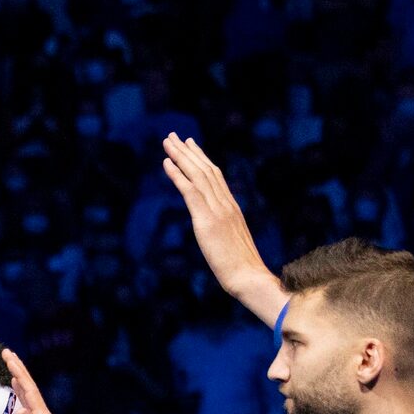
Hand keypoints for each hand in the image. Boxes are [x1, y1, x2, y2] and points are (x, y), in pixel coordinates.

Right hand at [1, 348, 80, 413]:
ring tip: (12, 371)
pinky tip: (17, 400)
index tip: (8, 355)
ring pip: (28, 399)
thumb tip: (20, 409)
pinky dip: (20, 400)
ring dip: (19, 384)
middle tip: (7, 355)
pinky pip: (27, 411)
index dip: (18, 371)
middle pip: (29, 390)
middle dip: (18, 371)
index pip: (29, 390)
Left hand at [159, 133, 285, 322]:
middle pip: (205, 169)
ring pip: (197, 175)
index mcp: (231, 208)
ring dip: (180, 157)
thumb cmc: (242, 269)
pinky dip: (177, 175)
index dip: (201, 159)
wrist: (248, 277)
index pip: (215, 176)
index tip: (191, 145)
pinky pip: (190, 191)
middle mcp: (225, 204)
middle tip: (173, 136)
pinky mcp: (207, 220)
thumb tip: (216, 233)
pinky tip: (165, 163)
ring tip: (167, 142)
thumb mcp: (231, 245)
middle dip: (188, 151)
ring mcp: (217, 210)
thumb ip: (223, 233)